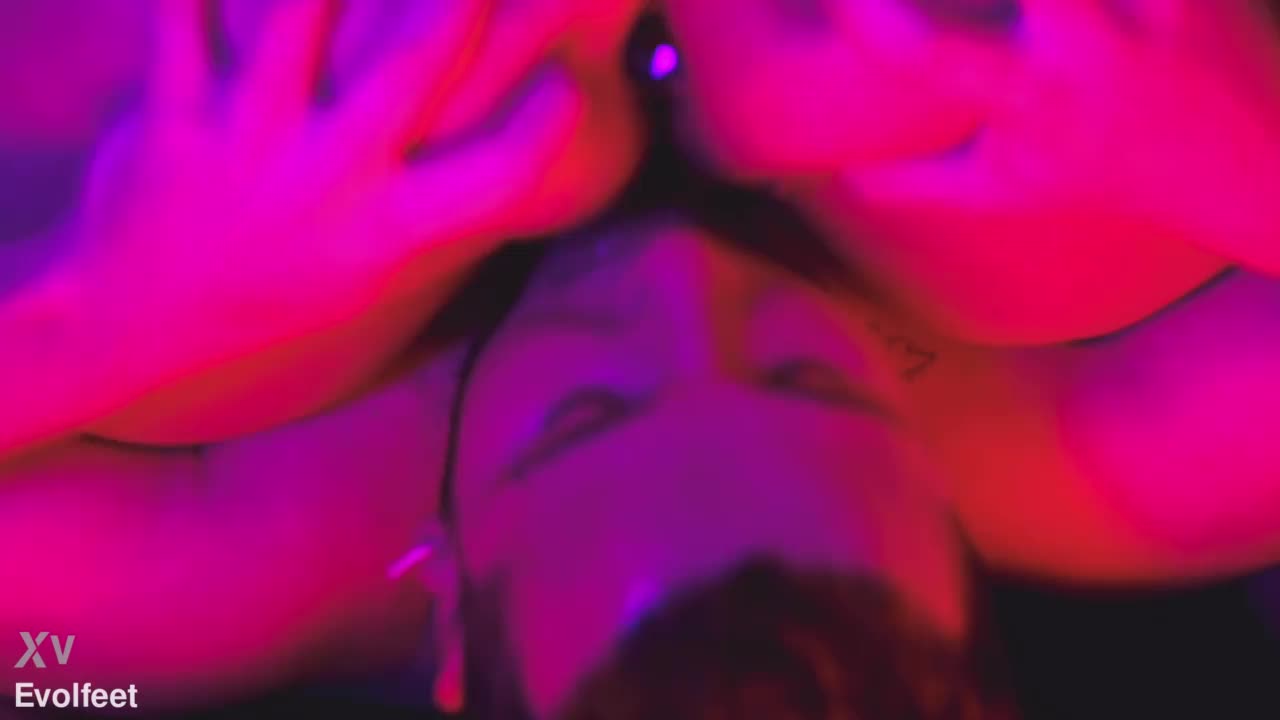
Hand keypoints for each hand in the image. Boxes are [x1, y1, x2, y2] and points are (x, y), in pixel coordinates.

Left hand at [73, 0, 640, 443]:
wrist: (137, 342)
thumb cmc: (280, 320)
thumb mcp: (379, 297)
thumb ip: (441, 229)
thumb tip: (511, 176)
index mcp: (392, 237)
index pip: (498, 177)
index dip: (550, 122)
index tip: (576, 77)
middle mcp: (330, 181)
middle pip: (413, 62)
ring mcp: (249, 140)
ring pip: (299, 12)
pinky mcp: (172, 114)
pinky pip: (183, 17)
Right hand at [664, 0, 1279, 342]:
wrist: (1255, 171)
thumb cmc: (1114, 174)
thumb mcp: (1006, 187)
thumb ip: (919, 184)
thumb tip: (844, 181)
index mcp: (1023, 110)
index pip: (926, 58)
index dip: (873, 21)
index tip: (846, 3)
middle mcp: (1081, 66)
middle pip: (1001, 26)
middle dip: (951, 20)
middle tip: (921, 3)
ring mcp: (1146, 19)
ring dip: (1047, 0)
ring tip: (1032, 7)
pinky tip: (1114, 4)